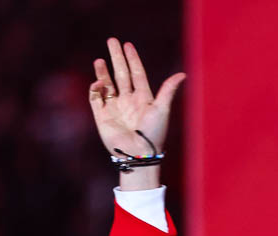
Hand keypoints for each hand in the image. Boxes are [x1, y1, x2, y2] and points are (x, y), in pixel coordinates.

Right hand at [89, 38, 183, 187]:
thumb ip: (169, 90)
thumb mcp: (162, 108)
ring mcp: (114, 108)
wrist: (138, 153)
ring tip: (100, 59)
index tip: (127, 45)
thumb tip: (183, 74)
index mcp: (143, 98)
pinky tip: (98, 82)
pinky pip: (95, 98)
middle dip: (116, 58)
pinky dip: (95, 89)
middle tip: (111, 41)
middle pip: (120, 74)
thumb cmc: (154, 133)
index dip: (132, 59)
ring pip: (107, 84)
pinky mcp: (102, 116)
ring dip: (103, 71)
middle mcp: (128, 101)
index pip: (137, 73)